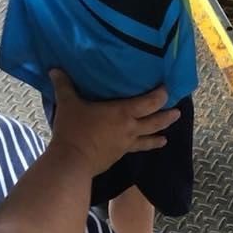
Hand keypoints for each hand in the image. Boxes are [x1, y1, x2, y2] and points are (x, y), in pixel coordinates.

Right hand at [49, 70, 179, 176]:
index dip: (161, 95)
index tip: (168, 89)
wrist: (72, 162)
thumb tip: (54, 69)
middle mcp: (130, 128)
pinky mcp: (119, 156)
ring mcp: (126, 144)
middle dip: (168, 116)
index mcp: (123, 112)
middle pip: (155, 121)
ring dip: (159, 135)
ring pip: (148, 138)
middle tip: (178, 112)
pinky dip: (144, 147)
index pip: (149, 102)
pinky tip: (144, 148)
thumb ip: (64, 86)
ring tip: (167, 136)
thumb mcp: (68, 104)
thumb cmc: (74, 130)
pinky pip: (136, 150)